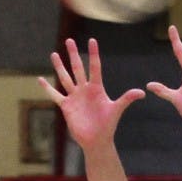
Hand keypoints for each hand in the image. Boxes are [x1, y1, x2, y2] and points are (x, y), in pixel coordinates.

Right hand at [38, 37, 144, 151]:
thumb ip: (127, 99)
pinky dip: (47, 88)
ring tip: (54, 54)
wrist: (96, 140)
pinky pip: (55, 95)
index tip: (92, 40)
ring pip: (65, 78)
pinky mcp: (66, 106)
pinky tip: (40, 80)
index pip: (95, 67)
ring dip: (60, 66)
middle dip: (73, 54)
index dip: (93, 54)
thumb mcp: (116, 110)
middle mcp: (84, 90)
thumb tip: (141, 92)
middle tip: (69, 40)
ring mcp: (74, 97)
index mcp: (97, 88)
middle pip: (78, 68)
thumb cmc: (108, 125)